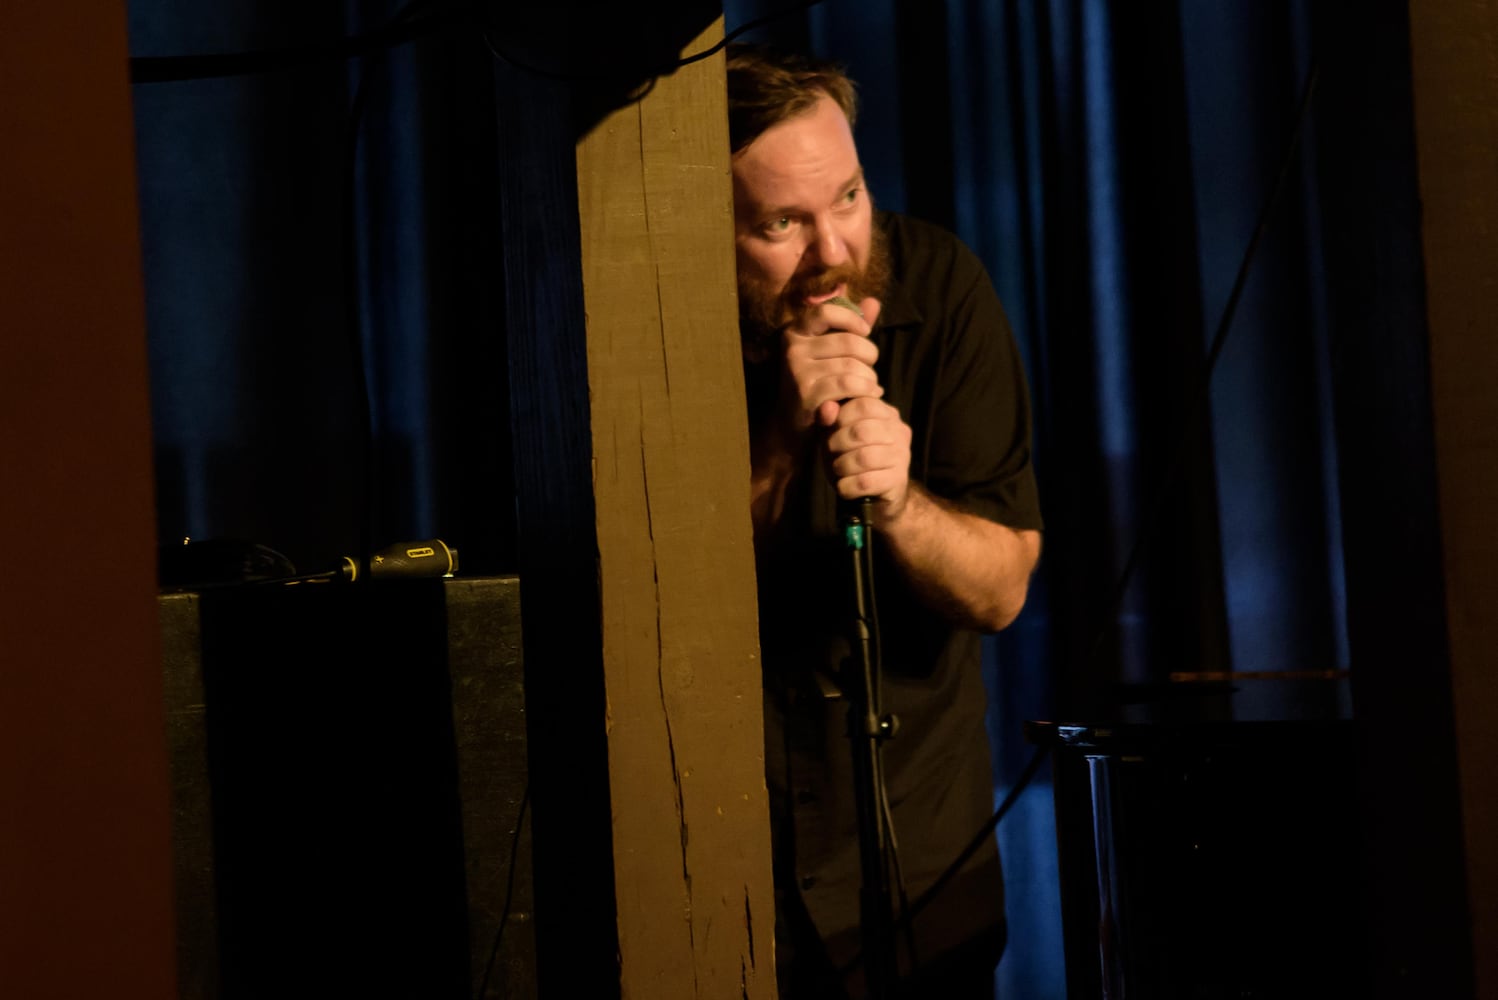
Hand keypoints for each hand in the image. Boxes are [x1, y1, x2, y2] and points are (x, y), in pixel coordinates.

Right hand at [778, 296, 883, 431]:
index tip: (865, 333)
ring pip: (851, 366)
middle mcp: (792, 349)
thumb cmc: (818, 383)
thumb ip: (850, 327)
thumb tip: (873, 301)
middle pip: (849, 342)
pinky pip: (847, 385)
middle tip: (871, 370)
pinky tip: (870, 395)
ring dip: (870, 378)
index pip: (826, 311)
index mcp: (795, 332)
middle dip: (869, 356)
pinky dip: (865, 390)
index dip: (852, 319)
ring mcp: (797, 372)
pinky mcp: (806, 395)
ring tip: (871, 386)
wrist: (792, 426)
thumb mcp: (831, 352)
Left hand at [824, 394, 912, 520]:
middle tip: (831, 454)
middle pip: (862, 431)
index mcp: (886, 414)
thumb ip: (829, 419)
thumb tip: (826, 407)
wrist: (876, 496)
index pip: (864, 405)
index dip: (840, 418)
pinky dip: (847, 486)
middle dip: (837, 444)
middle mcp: (899, 432)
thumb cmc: (852, 459)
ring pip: (864, 458)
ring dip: (842, 466)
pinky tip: (844, 487)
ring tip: (838, 471)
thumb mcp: (836, 436)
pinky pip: (866, 482)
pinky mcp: (898, 481)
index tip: (830, 432)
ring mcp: (902, 456)